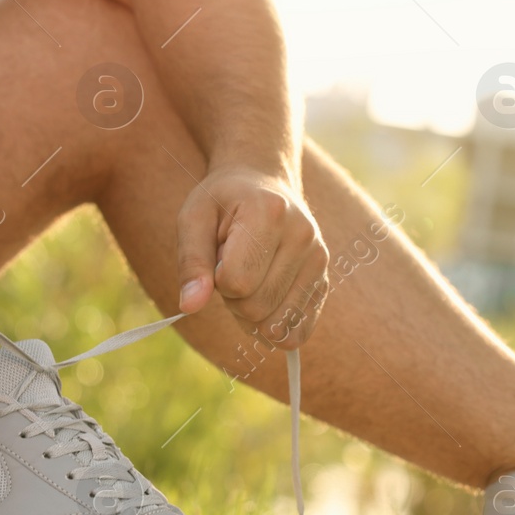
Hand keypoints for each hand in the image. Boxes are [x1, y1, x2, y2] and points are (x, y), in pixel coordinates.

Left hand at [176, 166, 328, 347]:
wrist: (262, 182)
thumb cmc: (222, 202)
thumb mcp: (194, 219)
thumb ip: (191, 263)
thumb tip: (190, 306)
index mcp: (269, 213)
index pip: (237, 282)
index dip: (217, 280)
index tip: (220, 256)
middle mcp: (302, 236)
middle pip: (257, 308)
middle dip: (233, 299)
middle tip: (232, 267)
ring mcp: (318, 260)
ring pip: (276, 326)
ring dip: (252, 314)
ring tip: (251, 278)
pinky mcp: (324, 281)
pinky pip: (298, 332)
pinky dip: (274, 326)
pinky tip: (266, 299)